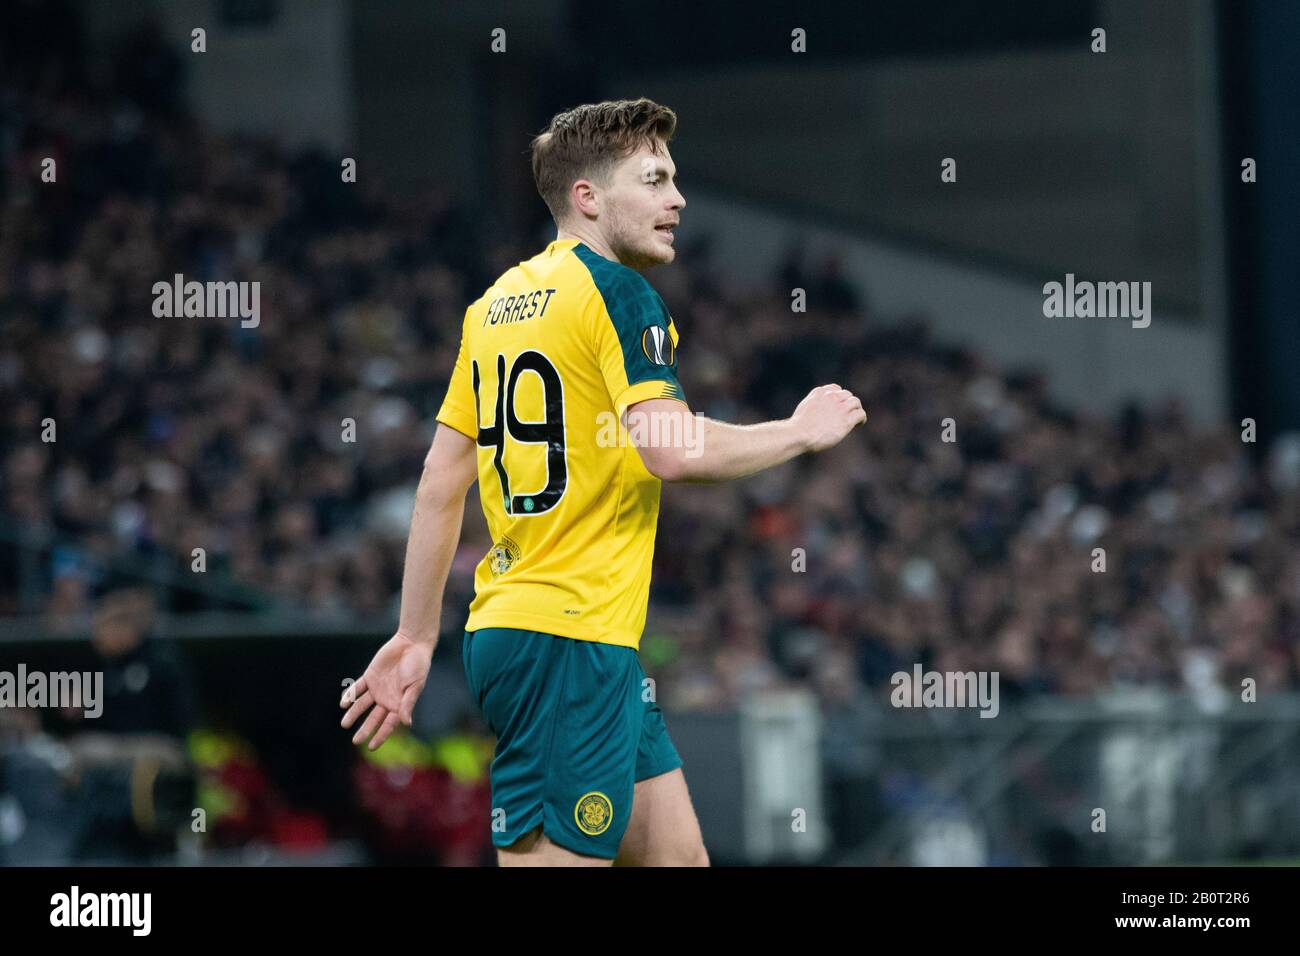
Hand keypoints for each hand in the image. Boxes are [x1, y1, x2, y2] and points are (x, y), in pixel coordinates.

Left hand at [340, 632, 432, 750]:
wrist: (412, 643)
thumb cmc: (418, 665)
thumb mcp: (415, 686)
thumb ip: (408, 704)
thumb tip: (406, 723)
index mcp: (399, 704)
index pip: (389, 724)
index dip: (381, 735)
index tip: (371, 746)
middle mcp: (387, 699)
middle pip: (373, 718)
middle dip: (365, 729)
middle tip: (355, 741)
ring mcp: (377, 688)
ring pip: (362, 705)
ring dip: (353, 713)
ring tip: (344, 724)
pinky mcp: (370, 676)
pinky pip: (358, 688)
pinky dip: (351, 695)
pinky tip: (344, 703)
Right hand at [790, 384, 866, 451]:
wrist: (800, 434)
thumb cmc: (798, 427)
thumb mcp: (803, 408)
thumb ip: (812, 404)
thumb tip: (817, 412)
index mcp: (819, 392)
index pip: (835, 388)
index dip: (839, 397)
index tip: (838, 405)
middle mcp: (831, 397)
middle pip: (847, 394)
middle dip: (848, 403)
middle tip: (847, 414)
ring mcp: (840, 408)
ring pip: (856, 402)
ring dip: (856, 409)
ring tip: (855, 419)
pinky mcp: (846, 421)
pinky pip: (860, 414)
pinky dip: (861, 419)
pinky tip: (858, 424)